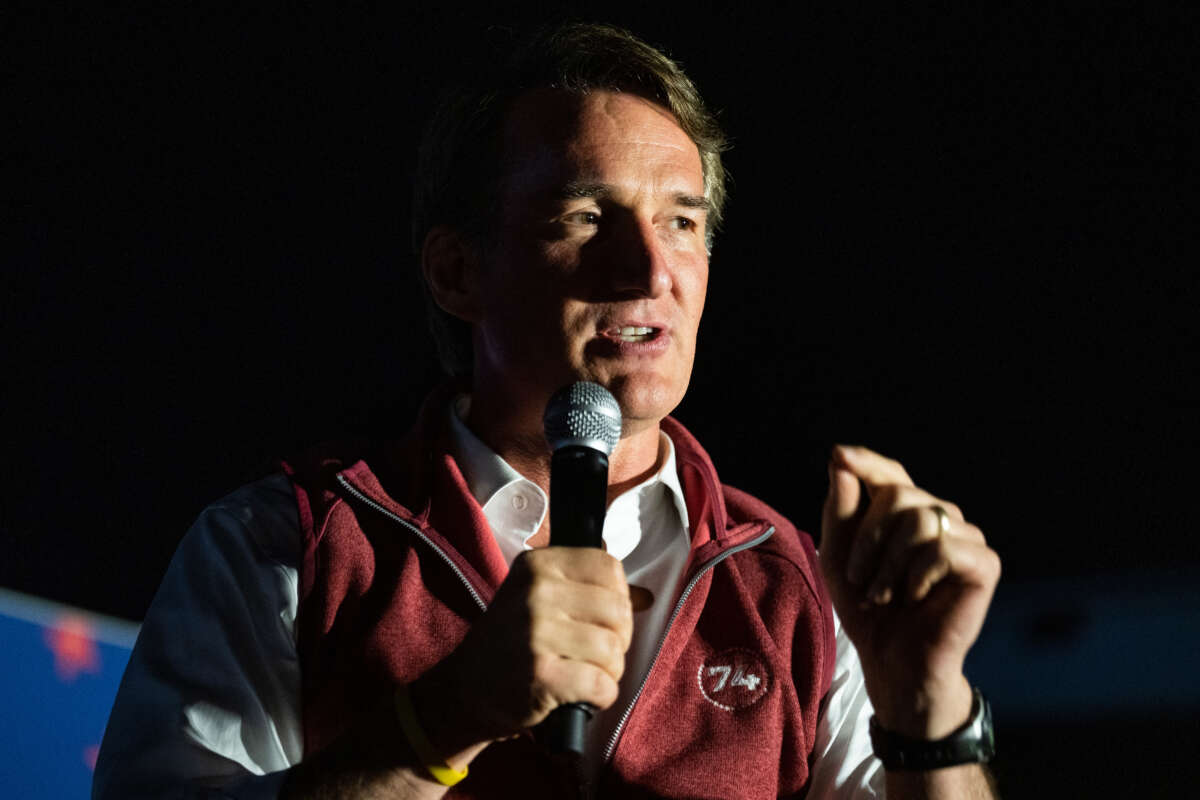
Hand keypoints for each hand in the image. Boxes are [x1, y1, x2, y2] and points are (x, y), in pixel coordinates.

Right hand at [413, 547, 633, 756]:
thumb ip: (590, 591)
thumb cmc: (510, 642)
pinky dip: (601, 695)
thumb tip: (646, 596)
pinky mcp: (541, 675)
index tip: (602, 617)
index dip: (618, 596)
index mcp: (537, 565)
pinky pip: (602, 684)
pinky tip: (583, 695)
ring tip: (586, 673)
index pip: (609, 567)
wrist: (464, 690)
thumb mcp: (540, 601)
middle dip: (618, 638)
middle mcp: (536, 593)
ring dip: (610, 670)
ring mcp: (537, 633)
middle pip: (618, 609)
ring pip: (613, 649)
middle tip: (595, 652)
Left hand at [820, 445, 1000, 738]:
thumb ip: (839, 509)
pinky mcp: (984, 563)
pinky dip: (915, 577)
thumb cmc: (866, 608)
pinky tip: (914, 598)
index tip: (839, 456)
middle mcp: (941, 516)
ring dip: (888, 563)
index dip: (867, 462)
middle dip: (867, 538)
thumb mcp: (839, 555)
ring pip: (919, 518)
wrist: (894, 661)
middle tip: (861, 580)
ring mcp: (966, 537)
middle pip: (898, 494)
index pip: (890, 472)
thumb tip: (841, 457)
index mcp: (908, 511)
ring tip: (883, 595)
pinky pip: (941, 548)